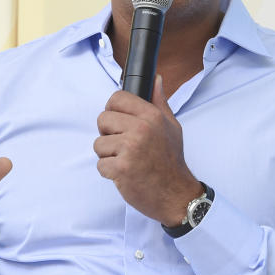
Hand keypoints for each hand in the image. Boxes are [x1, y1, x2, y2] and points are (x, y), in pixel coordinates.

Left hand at [94, 76, 200, 224]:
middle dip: (108, 134)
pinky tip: (126, 174)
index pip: (117, 99)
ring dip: (108, 156)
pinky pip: (100, 165)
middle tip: (124, 146)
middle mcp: (141, 129)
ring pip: (98, 144)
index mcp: (152, 116)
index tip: (119, 123)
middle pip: (102, 120)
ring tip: (127, 161)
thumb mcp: (171, 127)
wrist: (176, 194)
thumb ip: (159, 103)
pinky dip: (110, 172)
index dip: (113, 110)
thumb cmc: (171, 161)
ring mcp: (130, 149)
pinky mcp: (121, 168)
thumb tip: (155, 80)